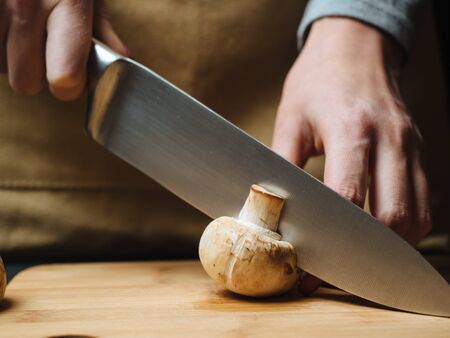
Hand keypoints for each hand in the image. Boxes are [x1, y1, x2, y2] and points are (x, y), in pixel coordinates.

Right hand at [0, 0, 128, 100]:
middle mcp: (25, 3)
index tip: (71, 79)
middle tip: (42, 48)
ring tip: (21, 29)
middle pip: (26, 83)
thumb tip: (121, 59)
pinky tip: (6, 26)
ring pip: (1, 68)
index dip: (70, 85)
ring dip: (12, 57)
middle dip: (36, 72)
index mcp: (67, 2)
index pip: (65, 77)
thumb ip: (102, 29)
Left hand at [272, 18, 431, 292]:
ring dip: (389, 246)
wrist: (355, 49)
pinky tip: (382, 232)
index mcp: (352, 131)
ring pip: (416, 215)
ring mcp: (410, 145)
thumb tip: (269, 208)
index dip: (329, 242)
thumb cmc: (318, 81)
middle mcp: (390, 141)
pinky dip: (407, 225)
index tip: (311, 267)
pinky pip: (423, 199)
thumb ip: (283, 164)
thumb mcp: (291, 118)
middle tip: (336, 270)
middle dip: (363, 254)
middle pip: (391, 216)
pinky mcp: (418, 150)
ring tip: (358, 259)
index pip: (348, 200)